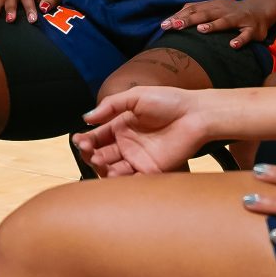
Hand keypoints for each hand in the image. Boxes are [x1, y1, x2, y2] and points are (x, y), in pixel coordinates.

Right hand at [76, 85, 216, 176]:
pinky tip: (113, 173)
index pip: (97, 136)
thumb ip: (111, 105)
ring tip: (98, 160)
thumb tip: (86, 117)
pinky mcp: (151, 170)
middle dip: (90, 153)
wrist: (196, 114)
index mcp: (121, 125)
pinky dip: (120, 180)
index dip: (86, 139)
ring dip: (102, 167)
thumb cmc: (168, 101)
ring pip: (112, 168)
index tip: (79, 140)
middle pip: (101, 154)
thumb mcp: (136, 95)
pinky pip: (132, 179)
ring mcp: (138, 158)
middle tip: (87, 150)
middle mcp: (127, 144)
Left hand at [161, 0, 275, 49]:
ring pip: (224, 22)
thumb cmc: (230, 11)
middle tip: (175, 26)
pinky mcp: (251, 29)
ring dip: (213, 26)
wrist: (259, 9)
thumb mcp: (212, 8)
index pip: (193, 10)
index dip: (178, 17)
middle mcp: (223, 11)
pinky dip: (240, 40)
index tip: (164, 25)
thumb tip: (173, 18)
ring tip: (201, 30)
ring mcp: (238, 19)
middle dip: (189, 20)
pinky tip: (232, 45)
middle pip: (205, 14)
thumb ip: (195, 11)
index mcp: (213, 6)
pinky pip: (246, 35)